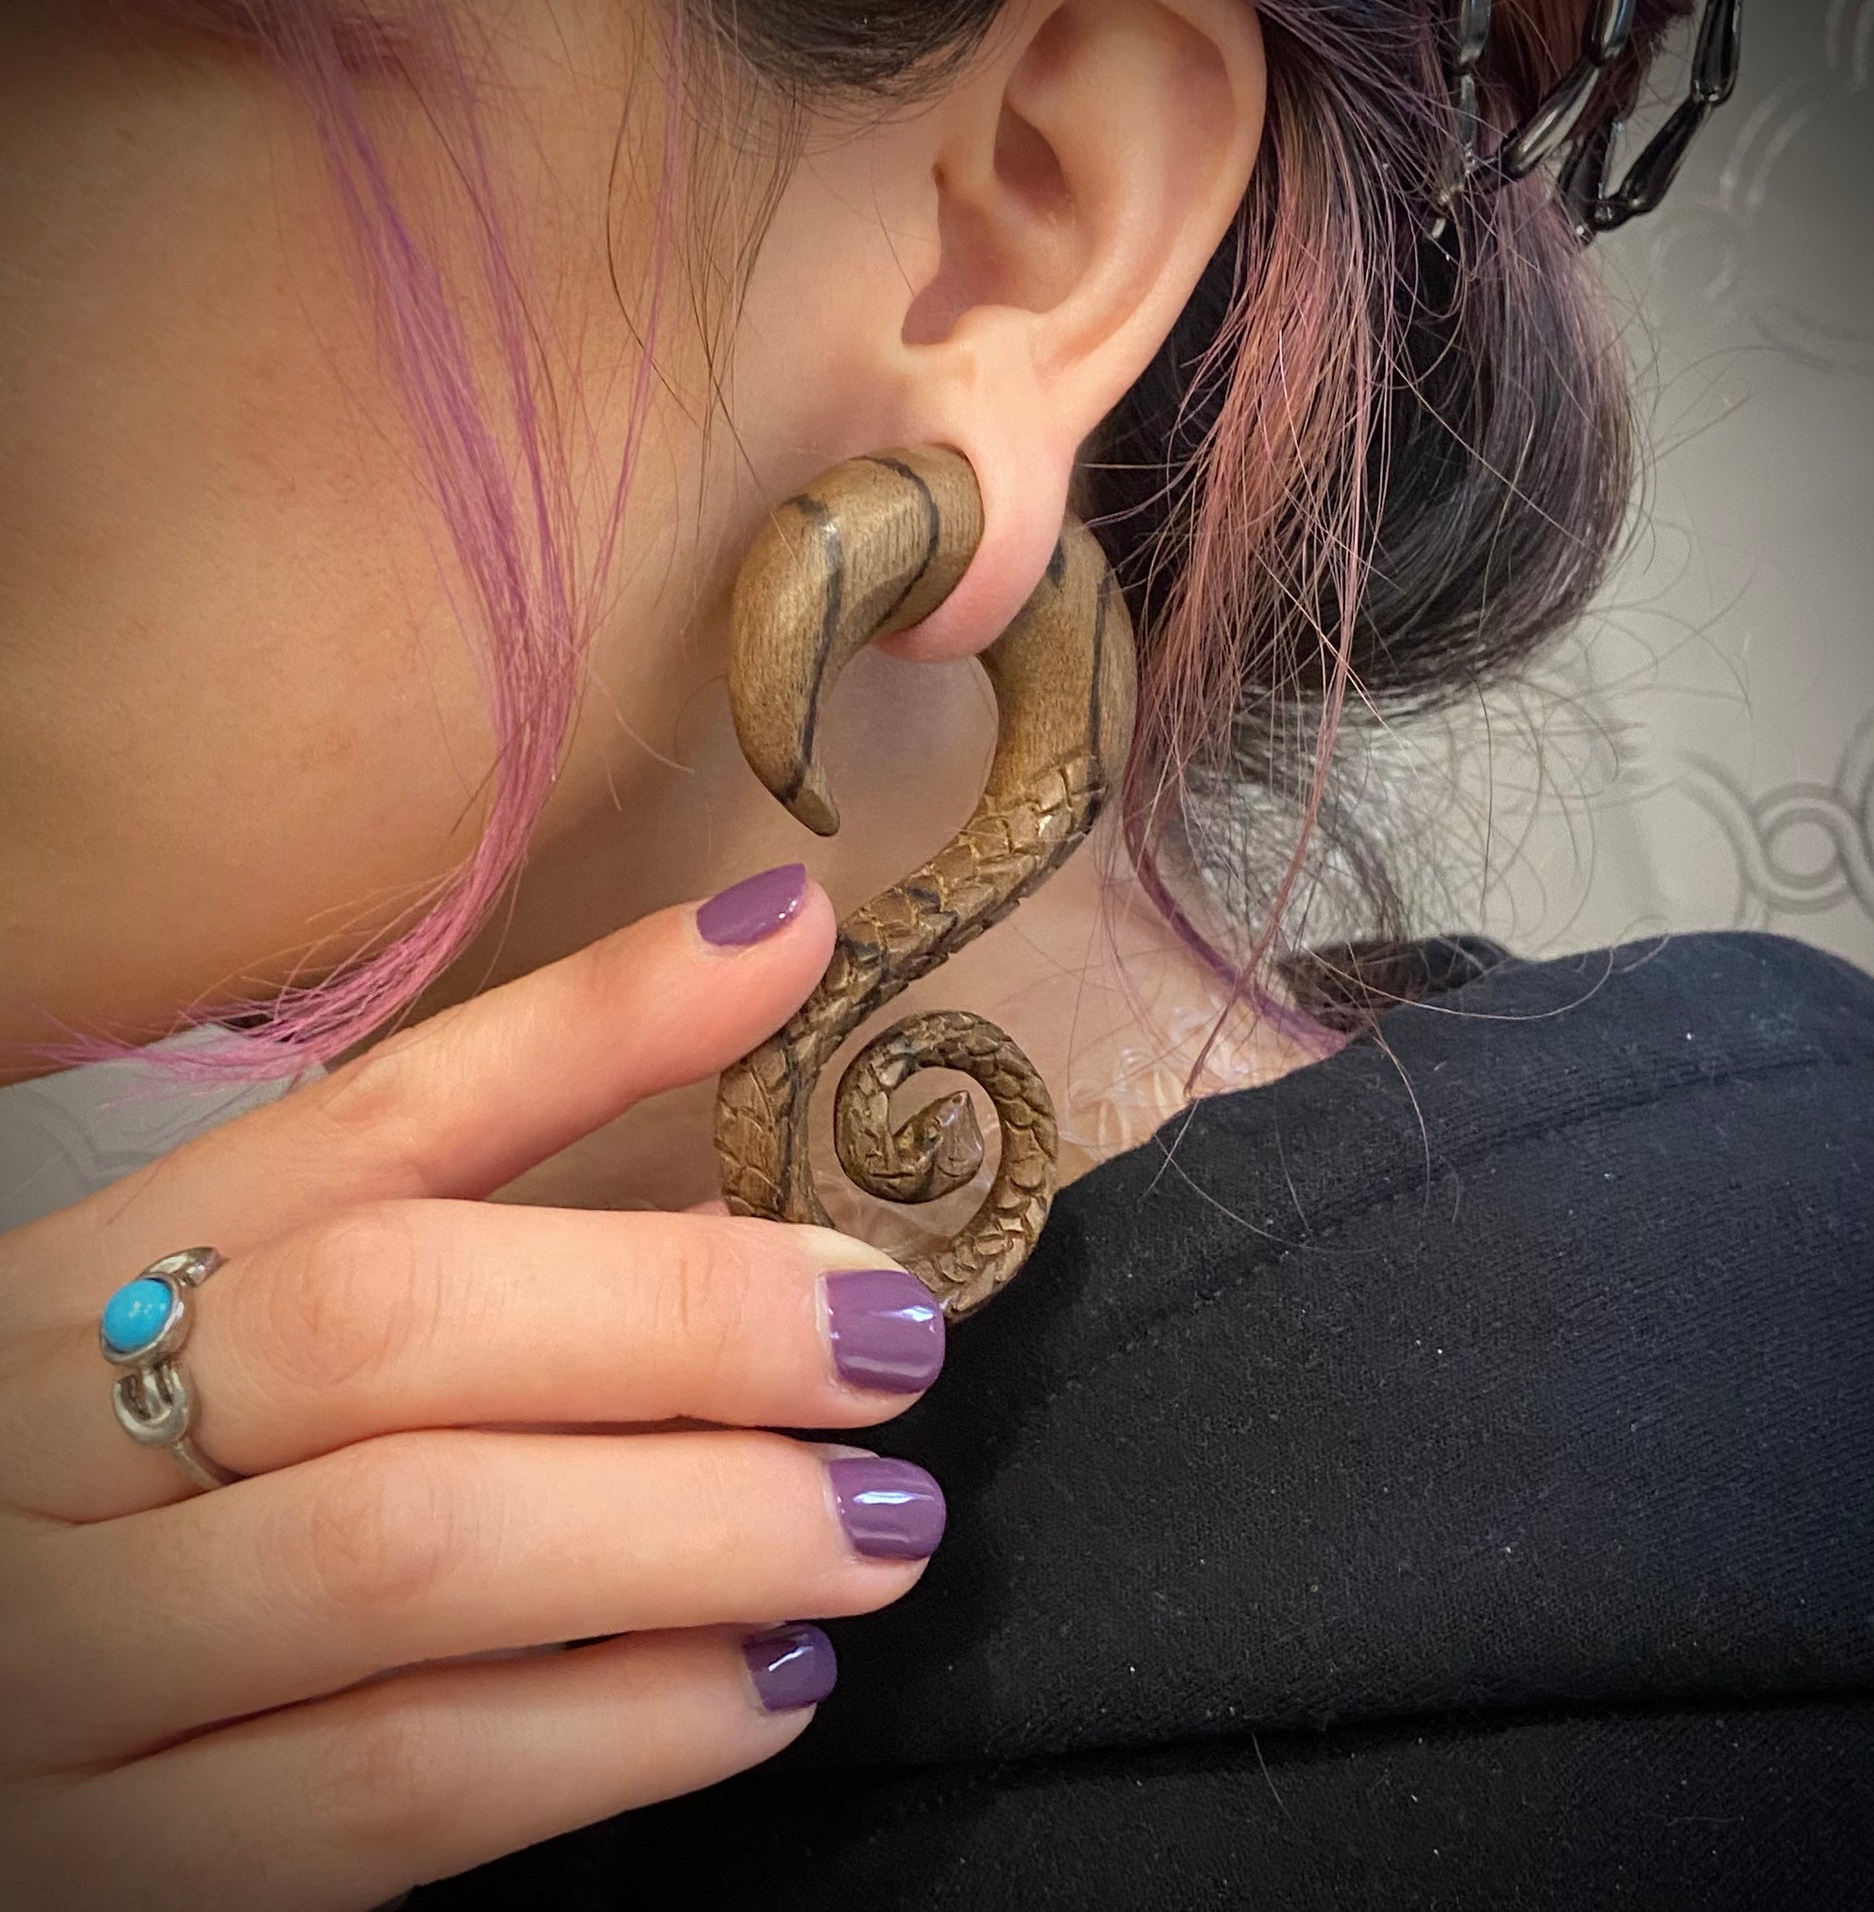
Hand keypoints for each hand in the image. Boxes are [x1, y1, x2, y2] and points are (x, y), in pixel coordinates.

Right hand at [0, 874, 948, 1909]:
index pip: (367, 1112)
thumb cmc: (137, 1504)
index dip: (593, 1021)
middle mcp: (54, 1437)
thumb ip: (481, 1207)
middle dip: (682, 1320)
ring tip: (878, 1532)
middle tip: (892, 1344)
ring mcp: (72, 1657)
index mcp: (97, 1278)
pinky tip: (761, 1688)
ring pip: (416, 1555)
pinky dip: (620, 1731)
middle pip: (391, 1320)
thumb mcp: (248, 1334)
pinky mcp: (128, 1867)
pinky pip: (400, 1789)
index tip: (794, 951)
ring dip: (696, 1534)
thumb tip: (745, 1081)